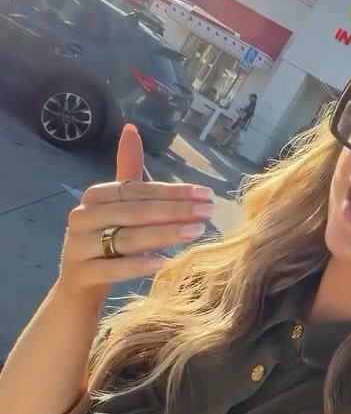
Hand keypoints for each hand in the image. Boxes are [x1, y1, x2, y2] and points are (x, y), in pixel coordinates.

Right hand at [57, 125, 213, 301]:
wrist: (78, 285)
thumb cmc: (105, 240)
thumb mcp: (118, 205)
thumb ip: (128, 171)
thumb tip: (131, 128)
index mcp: (95, 196)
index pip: (139, 190)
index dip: (173, 192)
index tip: (206, 194)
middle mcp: (82, 216)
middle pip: (135, 212)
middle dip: (174, 211)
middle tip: (208, 212)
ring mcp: (78, 245)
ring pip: (126, 238)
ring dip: (163, 234)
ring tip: (195, 232)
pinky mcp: (80, 273)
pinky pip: (111, 268)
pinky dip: (136, 265)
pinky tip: (161, 262)